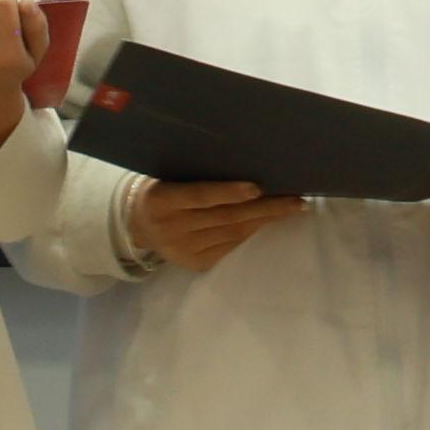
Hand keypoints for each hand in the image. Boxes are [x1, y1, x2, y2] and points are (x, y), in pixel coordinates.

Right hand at [129, 176, 306, 271]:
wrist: (135, 225)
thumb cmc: (160, 190)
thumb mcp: (168, 177)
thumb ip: (197, 176)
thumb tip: (246, 165)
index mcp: (162, 200)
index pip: (200, 196)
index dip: (228, 192)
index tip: (258, 187)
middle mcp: (172, 228)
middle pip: (225, 218)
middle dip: (264, 209)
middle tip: (294, 200)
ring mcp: (184, 250)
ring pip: (232, 234)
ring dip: (264, 221)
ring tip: (290, 208)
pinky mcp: (195, 264)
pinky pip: (230, 247)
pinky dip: (250, 233)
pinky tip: (266, 222)